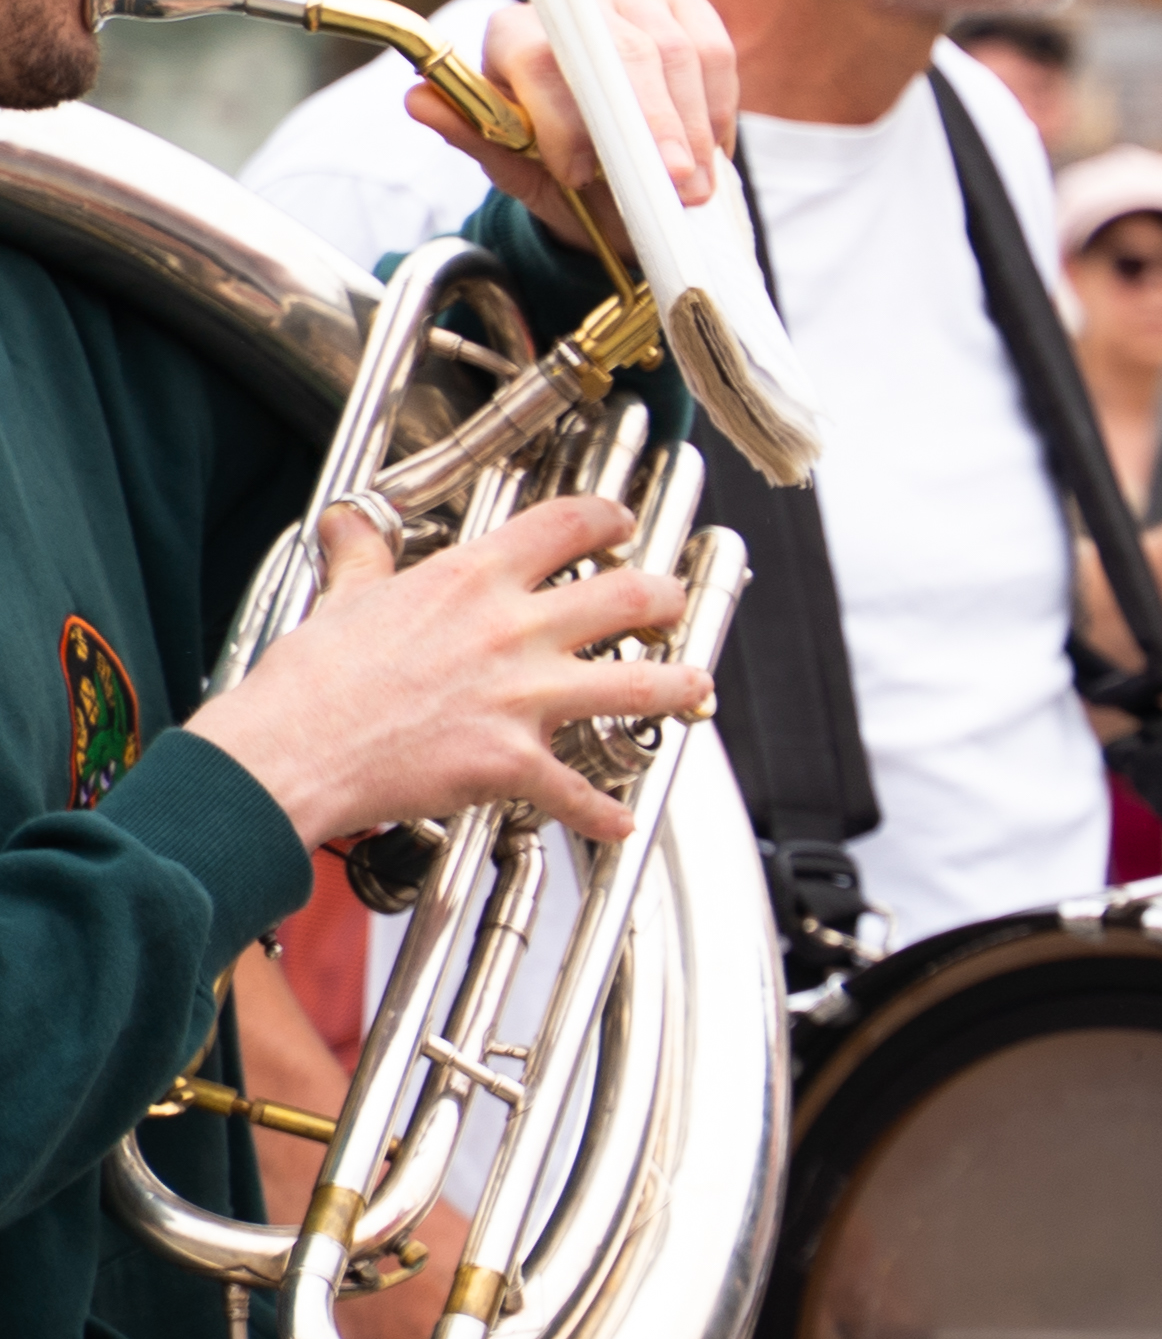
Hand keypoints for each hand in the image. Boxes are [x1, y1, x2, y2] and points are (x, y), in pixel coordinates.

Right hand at [192, 495, 704, 846]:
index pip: (565, 525)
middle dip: (665, 599)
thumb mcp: (343, 599)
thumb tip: (351, 523)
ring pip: (639, 686)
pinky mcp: (514, 761)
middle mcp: (512, 630)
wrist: (289, 752)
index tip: (621, 523)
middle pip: (629, 599)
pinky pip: (578, 792)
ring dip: (678, 688)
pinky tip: (622, 821)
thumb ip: (363, 559)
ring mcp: (522, 697)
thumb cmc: (311, 680)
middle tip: (672, 603)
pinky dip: (604, 813)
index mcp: (473, 580)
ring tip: (694, 687)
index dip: (608, 517)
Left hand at [419, 0, 740, 257]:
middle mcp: (573, 4)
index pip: (540, 59)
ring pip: (676, 52)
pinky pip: (715, 51)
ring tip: (697, 184)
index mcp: (514, 32)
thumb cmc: (558, 162)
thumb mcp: (514, 166)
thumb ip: (475, 137)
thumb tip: (419, 101)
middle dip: (651, 125)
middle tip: (672, 184)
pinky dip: (719, 107)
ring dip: (692, 125)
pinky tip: (711, 151)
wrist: (610, 157)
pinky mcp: (686, 8)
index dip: (564, 118)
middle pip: (620, 52)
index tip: (581, 174)